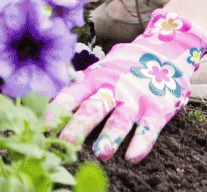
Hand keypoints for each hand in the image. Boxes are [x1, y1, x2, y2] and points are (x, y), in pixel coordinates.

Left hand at [45, 10, 206, 161]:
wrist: (164, 50)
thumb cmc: (123, 68)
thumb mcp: (99, 71)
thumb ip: (79, 86)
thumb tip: (43, 100)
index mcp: (94, 80)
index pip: (71, 95)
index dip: (56, 110)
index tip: (41, 126)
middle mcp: (112, 89)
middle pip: (93, 108)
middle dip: (79, 126)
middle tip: (65, 144)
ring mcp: (135, 99)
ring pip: (120, 119)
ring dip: (110, 136)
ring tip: (101, 153)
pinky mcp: (157, 109)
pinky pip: (149, 128)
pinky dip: (141, 142)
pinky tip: (133, 157)